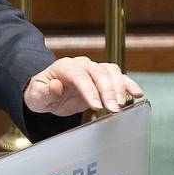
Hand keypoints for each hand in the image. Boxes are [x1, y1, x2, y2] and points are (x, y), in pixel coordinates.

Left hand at [23, 57, 143, 116]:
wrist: (47, 92)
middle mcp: (81, 65)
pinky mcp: (102, 79)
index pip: (79, 75)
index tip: (96, 105)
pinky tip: (137, 94)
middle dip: (107, 91)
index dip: (89, 89)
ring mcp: (93, 70)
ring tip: (121, 105)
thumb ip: (45, 91)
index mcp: (64, 67)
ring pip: (111, 72)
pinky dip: (129, 84)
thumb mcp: (36, 95)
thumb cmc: (40, 93)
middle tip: (113, 109)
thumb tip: (57, 86)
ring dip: (120, 88)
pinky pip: (118, 77)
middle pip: (98, 72)